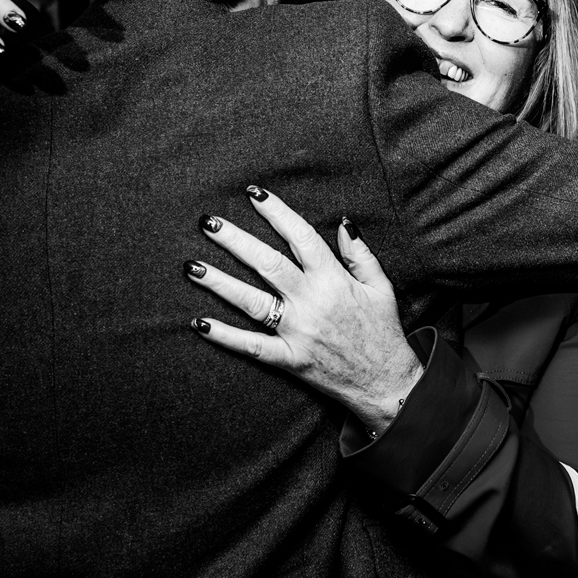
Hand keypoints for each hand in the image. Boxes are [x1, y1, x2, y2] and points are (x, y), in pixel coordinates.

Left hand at [188, 188, 423, 436]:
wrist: (385, 382)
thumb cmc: (383, 332)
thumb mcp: (381, 287)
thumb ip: (360, 254)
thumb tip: (343, 223)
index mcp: (334, 280)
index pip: (301, 237)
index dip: (277, 213)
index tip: (255, 195)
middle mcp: (311, 302)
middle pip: (267, 263)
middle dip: (235, 240)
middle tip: (209, 223)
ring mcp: (297, 332)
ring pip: (251, 301)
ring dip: (220, 283)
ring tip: (193, 267)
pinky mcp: (289, 359)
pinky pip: (251, 346)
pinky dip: (224, 336)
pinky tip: (200, 323)